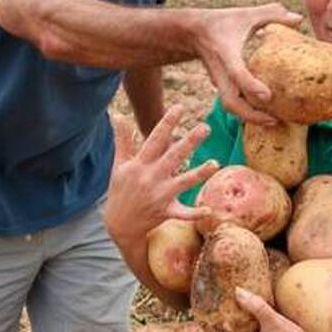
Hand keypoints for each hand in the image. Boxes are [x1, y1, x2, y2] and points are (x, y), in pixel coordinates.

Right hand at [103, 107, 217, 243]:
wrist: (118, 224)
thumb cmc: (120, 190)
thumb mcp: (119, 165)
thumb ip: (122, 139)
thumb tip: (116, 114)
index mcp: (140, 164)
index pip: (155, 139)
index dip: (167, 122)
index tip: (179, 107)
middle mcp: (151, 178)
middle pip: (174, 156)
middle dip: (190, 142)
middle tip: (206, 127)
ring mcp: (159, 196)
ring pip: (183, 182)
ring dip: (199, 173)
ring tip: (215, 163)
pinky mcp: (166, 212)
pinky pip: (182, 213)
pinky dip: (195, 214)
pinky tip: (209, 210)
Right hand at [194, 4, 302, 124]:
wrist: (192, 32)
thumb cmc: (223, 21)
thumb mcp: (245, 14)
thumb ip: (271, 14)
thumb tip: (298, 19)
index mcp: (226, 53)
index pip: (236, 74)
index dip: (251, 86)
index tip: (268, 96)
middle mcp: (220, 72)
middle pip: (230, 102)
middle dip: (251, 115)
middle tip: (275, 121)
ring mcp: (218, 81)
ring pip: (230, 107)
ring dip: (249, 118)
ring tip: (273, 122)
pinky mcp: (220, 86)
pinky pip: (231, 103)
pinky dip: (246, 111)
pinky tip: (264, 115)